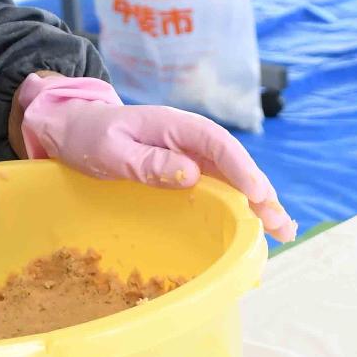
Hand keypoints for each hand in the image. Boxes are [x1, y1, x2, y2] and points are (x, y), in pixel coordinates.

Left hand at [17, 75, 296, 242]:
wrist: (74, 128)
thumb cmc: (90, 135)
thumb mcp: (112, 149)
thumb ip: (149, 161)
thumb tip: (190, 174)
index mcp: (177, 124)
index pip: (218, 144)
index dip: (241, 169)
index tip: (257, 195)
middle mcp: (192, 138)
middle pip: (235, 163)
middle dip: (261, 192)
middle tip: (280, 223)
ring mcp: (192, 155)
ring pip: (233, 178)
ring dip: (259, 202)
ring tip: (283, 231)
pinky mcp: (188, 170)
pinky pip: (219, 186)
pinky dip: (240, 205)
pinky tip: (256, 225)